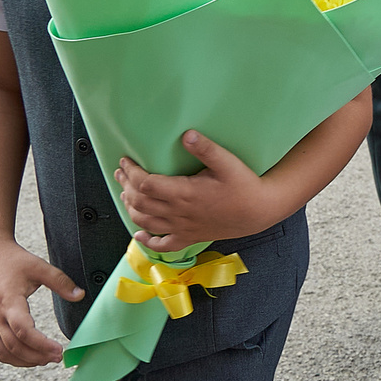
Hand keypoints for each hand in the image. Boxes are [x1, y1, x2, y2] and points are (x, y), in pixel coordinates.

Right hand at [0, 238, 79, 365]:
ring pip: (2, 351)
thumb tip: (81, 296)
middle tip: (58, 358)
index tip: (59, 350)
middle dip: (36, 356)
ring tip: (44, 360)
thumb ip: (61, 282)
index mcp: (9, 301)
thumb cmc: (14, 260)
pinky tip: (24, 359)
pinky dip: (8, 358)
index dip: (41, 344)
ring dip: (23, 361)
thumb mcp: (40, 267)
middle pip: (14, 346)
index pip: (23, 330)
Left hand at [117, 130, 282, 251]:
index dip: (131, 172)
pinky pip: (163, 245)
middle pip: (140, 202)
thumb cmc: (245, 186)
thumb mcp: (228, 162)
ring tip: (125, 194)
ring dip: (130, 209)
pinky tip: (139, 235)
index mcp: (185, 193)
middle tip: (121, 173)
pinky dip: (147, 242)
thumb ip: (206, 148)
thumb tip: (186, 134)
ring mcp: (182, 227)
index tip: (125, 160)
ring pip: (145, 222)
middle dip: (126, 187)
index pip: (146, 184)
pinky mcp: (190, 237)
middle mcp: (179, 213)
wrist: (259, 211)